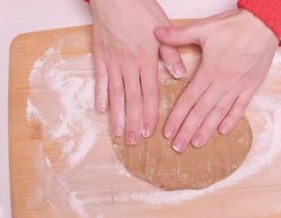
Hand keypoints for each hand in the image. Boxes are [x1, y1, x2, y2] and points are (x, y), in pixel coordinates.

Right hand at [90, 0, 185, 144]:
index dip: (149, 114)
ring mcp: (113, 62)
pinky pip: (100, 80)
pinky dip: (100, 95)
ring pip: (115, 94)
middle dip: (133, 123)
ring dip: (117, 115)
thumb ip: (170, 53)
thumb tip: (179, 74)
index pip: (149, 93)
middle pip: (132, 99)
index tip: (149, 131)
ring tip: (117, 133)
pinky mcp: (100, 56)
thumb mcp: (162, 29)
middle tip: (133, 141)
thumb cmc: (139, 9)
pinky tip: (101, 109)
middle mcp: (129, 65)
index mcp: (146, 60)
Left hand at [154, 9, 278, 152]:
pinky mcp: (251, 87)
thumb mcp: (204, 28)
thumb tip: (156, 33)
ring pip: (219, 113)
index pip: (189, 99)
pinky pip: (240, 107)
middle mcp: (222, 82)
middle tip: (178, 146)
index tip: (168, 131)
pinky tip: (223, 131)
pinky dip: (232, 120)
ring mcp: (238, 87)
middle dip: (188, 130)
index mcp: (209, 70)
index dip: (177, 117)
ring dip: (207, 129)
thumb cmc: (235, 26)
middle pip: (201, 111)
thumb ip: (178, 35)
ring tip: (196, 144)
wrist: (264, 24)